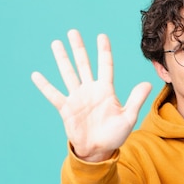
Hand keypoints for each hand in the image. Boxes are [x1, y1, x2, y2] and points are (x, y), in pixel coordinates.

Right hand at [32, 29, 151, 161]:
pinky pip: (53, 95)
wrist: (99, 151)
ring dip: (62, 59)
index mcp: (106, 91)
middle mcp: (90, 90)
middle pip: (83, 64)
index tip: (101, 36)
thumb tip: (148, 83)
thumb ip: (136, 99)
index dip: (103, 51)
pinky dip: (45, 86)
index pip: (105, 66)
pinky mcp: (66, 109)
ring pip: (68, 74)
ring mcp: (77, 98)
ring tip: (56, 43)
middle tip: (73, 31)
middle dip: (78, 48)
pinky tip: (36, 75)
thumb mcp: (128, 117)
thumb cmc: (115, 135)